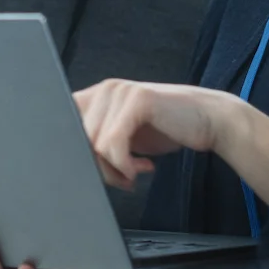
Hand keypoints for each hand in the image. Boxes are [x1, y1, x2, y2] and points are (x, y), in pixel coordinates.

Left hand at [73, 80, 223, 189]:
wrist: (208, 120)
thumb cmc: (165, 130)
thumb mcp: (123, 136)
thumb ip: (97, 142)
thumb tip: (68, 165)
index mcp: (96, 96)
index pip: (60, 124)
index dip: (70, 153)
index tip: (91, 173)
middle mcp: (104, 89)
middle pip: (76, 140)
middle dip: (98, 168)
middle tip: (123, 179)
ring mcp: (119, 91)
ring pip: (94, 145)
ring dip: (114, 170)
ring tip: (134, 173)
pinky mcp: (137, 100)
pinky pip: (113, 144)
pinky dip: (125, 165)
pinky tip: (143, 168)